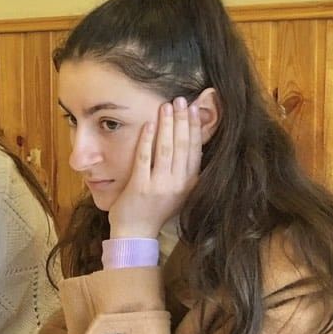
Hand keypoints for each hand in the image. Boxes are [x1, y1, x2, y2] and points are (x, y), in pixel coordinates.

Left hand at [107, 97, 201, 238]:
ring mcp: (160, 185)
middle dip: (183, 120)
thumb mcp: (178, 191)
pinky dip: (147, 139)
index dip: (196, 128)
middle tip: (181, 100)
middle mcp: (178, 184)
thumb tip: (191, 142)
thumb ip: (185, 170)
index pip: (196, 150)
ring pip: (166, 148)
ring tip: (166, 106)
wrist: (136, 233)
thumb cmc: (155, 209)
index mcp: (190, 184)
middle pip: (184, 145)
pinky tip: (148, 124)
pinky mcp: (141, 186)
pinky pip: (145, 158)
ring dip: (167, 125)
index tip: (195, 108)